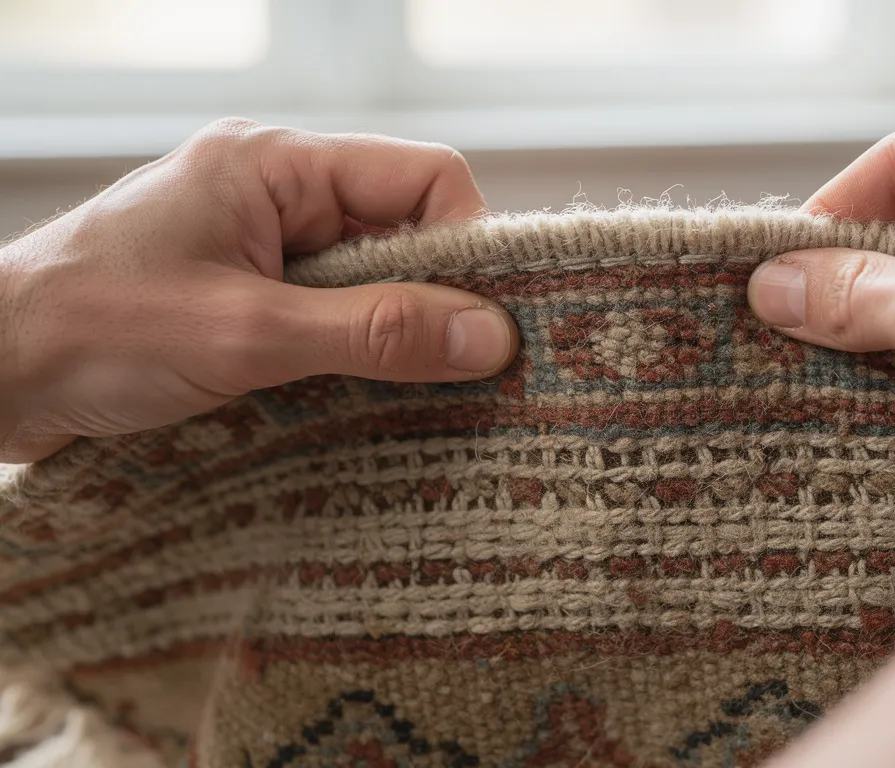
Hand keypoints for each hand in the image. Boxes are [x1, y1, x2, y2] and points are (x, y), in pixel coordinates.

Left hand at [0, 119, 518, 462]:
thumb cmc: (95, 331)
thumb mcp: (250, 335)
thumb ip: (374, 331)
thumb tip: (491, 335)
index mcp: (276, 163)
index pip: (424, 176)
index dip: (468, 243)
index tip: (484, 323)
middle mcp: (274, 189)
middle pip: (403, 228)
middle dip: (433, 298)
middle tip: (460, 372)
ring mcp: (257, 240)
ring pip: (370, 276)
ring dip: (390, 332)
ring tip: (406, 392)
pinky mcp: (243, 289)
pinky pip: (330, 309)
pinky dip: (353, 350)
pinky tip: (357, 396)